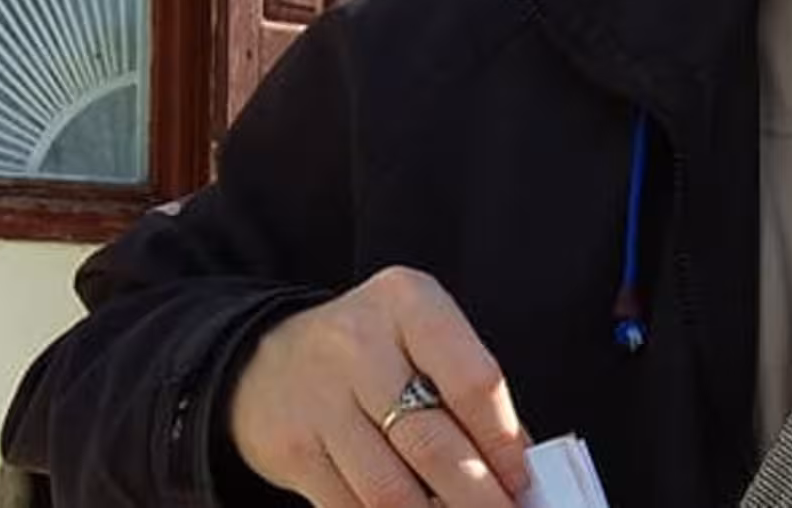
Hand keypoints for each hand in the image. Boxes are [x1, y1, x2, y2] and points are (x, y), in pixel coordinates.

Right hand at [227, 266, 532, 506]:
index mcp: (408, 303)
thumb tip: (522, 469)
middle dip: (481, 498)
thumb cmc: (369, 353)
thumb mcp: (421, 341)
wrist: (267, 362)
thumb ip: (467, 394)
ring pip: (393, 491)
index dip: (505, 442)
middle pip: (434, 444)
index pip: (473, 381)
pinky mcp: (294, 450)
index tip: (524, 481)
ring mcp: (321, 399)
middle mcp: (359, 344)